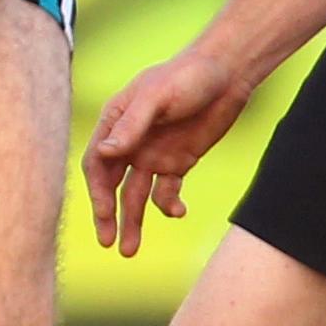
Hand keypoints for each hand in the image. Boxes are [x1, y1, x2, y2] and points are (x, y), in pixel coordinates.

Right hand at [85, 43, 256, 256]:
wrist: (228, 74)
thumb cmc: (188, 76)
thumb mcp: (157, 97)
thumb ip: (131, 125)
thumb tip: (104, 153)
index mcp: (116, 123)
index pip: (97, 163)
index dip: (97, 191)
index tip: (104, 215)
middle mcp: (130, 142)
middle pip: (110, 185)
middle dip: (107, 214)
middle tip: (107, 243)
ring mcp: (153, 155)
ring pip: (135, 196)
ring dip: (133, 222)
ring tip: (130, 251)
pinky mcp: (178, 163)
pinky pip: (166, 192)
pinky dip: (168, 206)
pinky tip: (178, 211)